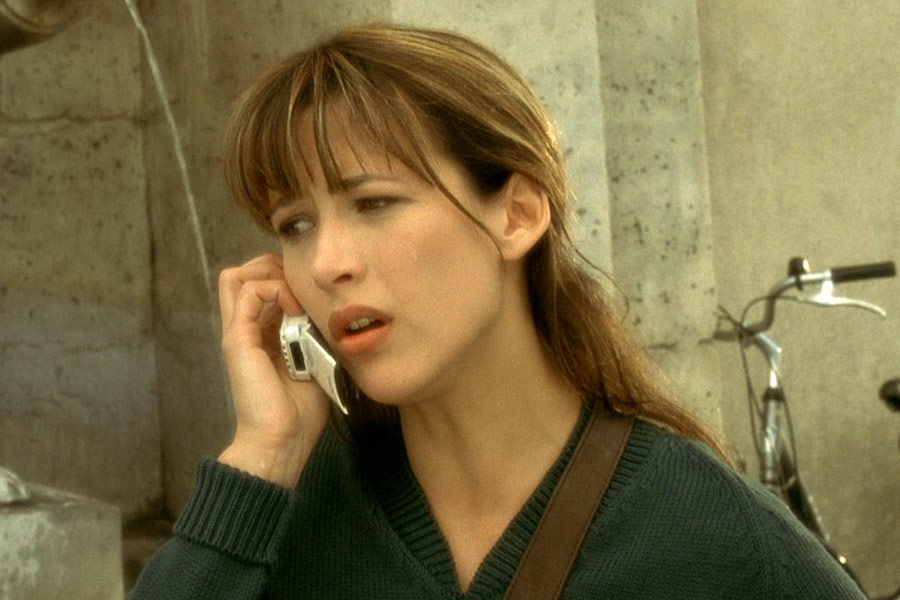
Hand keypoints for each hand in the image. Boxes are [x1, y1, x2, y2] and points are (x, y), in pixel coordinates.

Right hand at [216, 253, 331, 487]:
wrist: (281, 441)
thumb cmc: (301, 411)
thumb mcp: (315, 362)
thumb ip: (316, 336)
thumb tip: (334, 313)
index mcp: (262, 336)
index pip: (261, 286)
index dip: (285, 277)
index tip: (313, 291)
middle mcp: (246, 330)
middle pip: (243, 275)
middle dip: (273, 267)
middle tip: (301, 285)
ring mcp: (238, 333)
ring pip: (237, 276)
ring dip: (271, 274)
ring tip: (295, 295)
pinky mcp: (238, 340)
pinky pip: (247, 292)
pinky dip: (273, 289)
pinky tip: (294, 307)